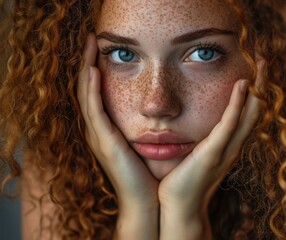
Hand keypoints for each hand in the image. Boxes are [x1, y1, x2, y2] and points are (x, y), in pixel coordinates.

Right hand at [77, 33, 158, 210]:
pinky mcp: (104, 141)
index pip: (95, 92)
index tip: (100, 49)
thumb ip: (142, 124)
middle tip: (91, 39)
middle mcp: (97, 129)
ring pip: (86, 95)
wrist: (147, 198)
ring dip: (87, 69)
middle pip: (87, 89)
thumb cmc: (148, 171)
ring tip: (90, 46)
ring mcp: (98, 135)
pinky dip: (92, 90)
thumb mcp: (143, 141)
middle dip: (88, 62)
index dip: (95, 69)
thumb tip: (159, 107)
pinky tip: (94, 72)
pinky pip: (94, 110)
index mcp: (106, 128)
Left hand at [158, 62, 261, 223]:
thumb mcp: (196, 154)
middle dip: (261, 83)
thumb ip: (202, 139)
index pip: (246, 112)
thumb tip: (195, 123)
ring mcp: (226, 149)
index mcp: (228, 144)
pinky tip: (242, 85)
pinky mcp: (214, 152)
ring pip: (249, 113)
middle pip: (255, 109)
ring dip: (256, 87)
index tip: (253, 69)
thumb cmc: (184, 180)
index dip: (253, 91)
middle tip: (262, 59)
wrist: (179, 206)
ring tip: (259, 63)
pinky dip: (237, 104)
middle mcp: (233, 145)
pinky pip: (229, 124)